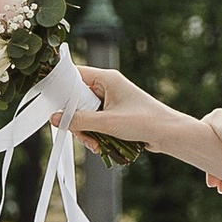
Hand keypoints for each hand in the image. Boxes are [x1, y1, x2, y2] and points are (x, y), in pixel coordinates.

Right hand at [69, 68, 221, 196]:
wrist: (169, 134)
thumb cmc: (145, 121)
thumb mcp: (108, 123)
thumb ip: (80, 121)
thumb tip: (55, 119)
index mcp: (106, 78)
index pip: (74, 75)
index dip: (61, 87)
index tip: (51, 103)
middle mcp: (107, 87)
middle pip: (77, 99)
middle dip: (76, 119)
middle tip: (80, 134)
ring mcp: (110, 101)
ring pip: (84, 114)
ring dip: (86, 131)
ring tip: (95, 145)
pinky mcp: (114, 114)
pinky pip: (95, 122)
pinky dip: (95, 135)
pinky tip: (101, 147)